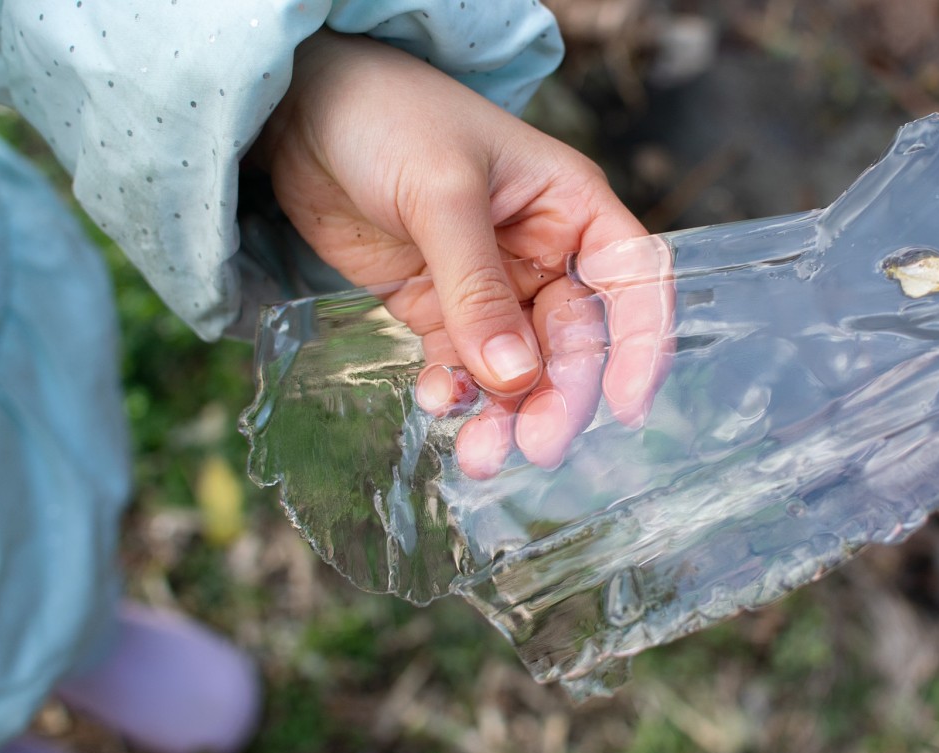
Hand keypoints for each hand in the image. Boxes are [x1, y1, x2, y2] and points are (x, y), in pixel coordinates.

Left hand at [252, 31, 672, 477]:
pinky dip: (454, 393)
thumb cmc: (388, 115)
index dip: (639, 345)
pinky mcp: (438, 309)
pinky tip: (435, 404)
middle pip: (574, 341)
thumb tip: (515, 377)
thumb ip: (478, 288)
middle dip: (557, 396)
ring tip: (478, 456)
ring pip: (519, 367)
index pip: (631, 282)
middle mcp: (542, 252)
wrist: (300, 109)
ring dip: (505, 413)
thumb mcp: (441, 193)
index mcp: (570, 207)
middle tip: (534, 445)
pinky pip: (461, 367)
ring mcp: (491, 286)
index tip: (625, 407)